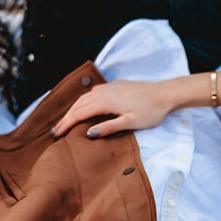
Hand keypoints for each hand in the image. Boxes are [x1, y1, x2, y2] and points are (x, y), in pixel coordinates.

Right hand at [51, 79, 172, 138]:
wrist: (165, 94)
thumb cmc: (151, 111)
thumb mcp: (130, 122)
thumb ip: (109, 127)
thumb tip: (89, 133)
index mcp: (105, 101)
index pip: (79, 114)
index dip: (66, 124)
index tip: (56, 134)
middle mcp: (103, 91)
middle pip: (78, 105)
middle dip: (66, 118)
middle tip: (55, 131)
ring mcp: (109, 87)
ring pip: (84, 98)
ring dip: (73, 109)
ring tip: (66, 121)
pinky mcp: (115, 85)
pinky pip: (93, 93)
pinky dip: (83, 102)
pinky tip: (83, 107)